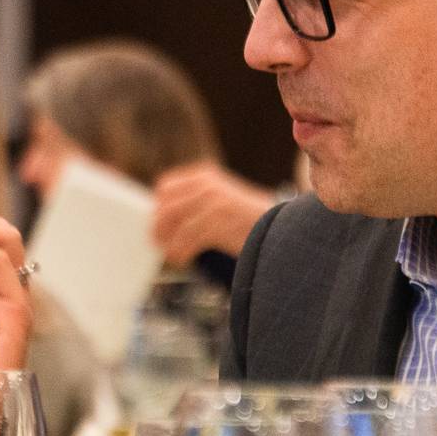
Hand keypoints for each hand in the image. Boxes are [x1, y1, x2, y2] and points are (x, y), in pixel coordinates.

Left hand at [151, 162, 274, 265]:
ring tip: (172, 253)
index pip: (164, 187)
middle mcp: (206, 186)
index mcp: (204, 176)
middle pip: (166, 208)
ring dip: (169, 243)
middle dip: (159, 228)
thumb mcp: (219, 199)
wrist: (280, 226)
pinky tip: (183, 259)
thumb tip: (161, 221)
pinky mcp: (218, 223)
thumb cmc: (247, 217)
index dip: (158, 207)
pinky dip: (181, 252)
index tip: (156, 223)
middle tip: (157, 242)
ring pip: (175, 226)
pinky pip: (188, 240)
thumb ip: (194, 203)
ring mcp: (213, 204)